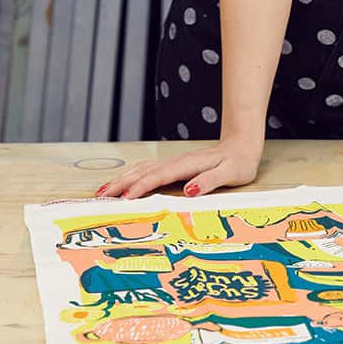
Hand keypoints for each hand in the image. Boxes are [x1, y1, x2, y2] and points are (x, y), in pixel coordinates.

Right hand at [97, 136, 262, 199]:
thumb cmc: (239, 162)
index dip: (140, 187)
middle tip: (99, 197)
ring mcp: (174, 162)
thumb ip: (209, 181)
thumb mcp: (231, 173)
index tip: (123, 199)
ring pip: (142, 169)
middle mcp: (177, 162)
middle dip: (121, 184)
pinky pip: (147, 170)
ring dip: (122, 179)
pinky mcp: (174, 165)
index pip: (159, 177)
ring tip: (102, 191)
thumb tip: (188, 191)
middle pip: (143, 172)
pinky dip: (131, 176)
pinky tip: (122, 182)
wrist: (243, 144)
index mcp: (188, 165)